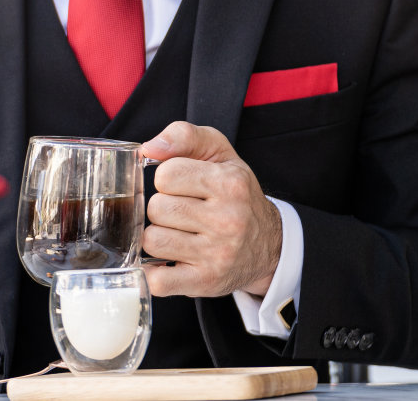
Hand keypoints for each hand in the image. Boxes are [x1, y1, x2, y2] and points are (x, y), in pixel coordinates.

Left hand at [138, 121, 281, 298]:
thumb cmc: (235, 193)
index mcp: (229, 183)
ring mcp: (216, 255)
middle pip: (156, 209)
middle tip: (182, 213)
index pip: (165, 175)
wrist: (268, 244)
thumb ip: (184, 136)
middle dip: (162, 208)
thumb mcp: (219, 153)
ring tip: (178, 235)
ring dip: (159, 237)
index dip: (167, 179)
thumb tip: (149, 147)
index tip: (182, 186)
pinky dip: (154, 272)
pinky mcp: (205, 282)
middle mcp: (226, 220)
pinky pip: (158, 280)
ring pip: (152, 241)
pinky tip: (167, 261)